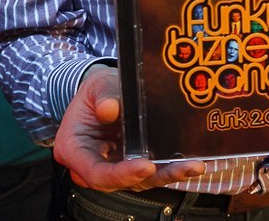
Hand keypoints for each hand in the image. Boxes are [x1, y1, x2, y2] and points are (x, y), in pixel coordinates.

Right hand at [52, 64, 205, 191]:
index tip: (146, 165)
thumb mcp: (97, 85)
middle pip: (121, 181)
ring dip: (168, 175)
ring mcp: (112, 167)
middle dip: (154, 176)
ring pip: (140, 181)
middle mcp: (92, 165)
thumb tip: (109, 108)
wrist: (102, 93)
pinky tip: (192, 163)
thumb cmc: (96, 90)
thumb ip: (103, 95)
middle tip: (182, 167)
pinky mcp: (130, 165)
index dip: (121, 174)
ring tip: (194, 166)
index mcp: (74, 149)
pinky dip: (170, 169)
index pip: (96, 173)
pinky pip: (150, 173)